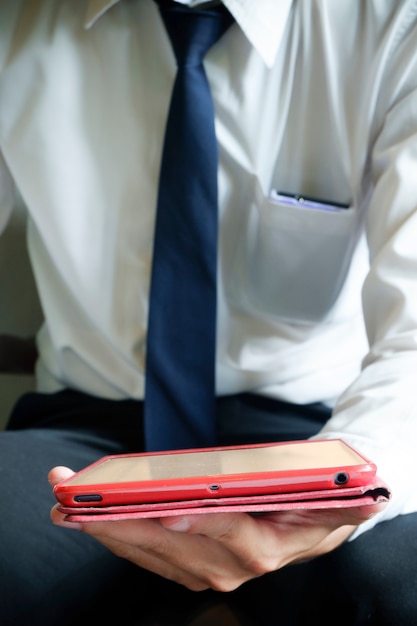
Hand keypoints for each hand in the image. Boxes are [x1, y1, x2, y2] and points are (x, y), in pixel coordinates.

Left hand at [49, 466, 385, 591]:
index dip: (191, 521)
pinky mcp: (189, 565)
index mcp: (263, 545)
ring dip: (103, 528)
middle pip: (167, 543)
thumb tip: (316, 493)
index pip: (225, 533)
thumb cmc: (310, 504)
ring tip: (65, 504)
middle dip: (116, 520)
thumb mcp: (320, 498)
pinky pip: (147, 554)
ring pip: (147, 551)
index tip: (157, 507)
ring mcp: (206, 570)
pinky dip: (115, 535)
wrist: (311, 527)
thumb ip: (318, 499)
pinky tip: (89, 520)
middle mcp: (230, 566)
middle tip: (71, 497)